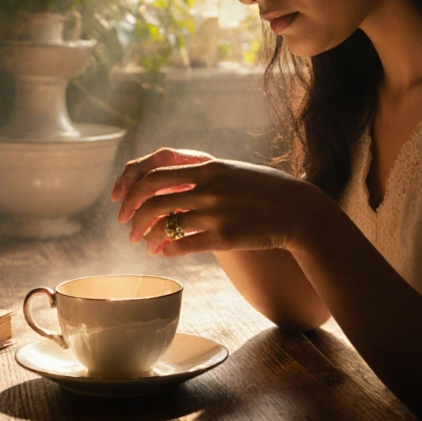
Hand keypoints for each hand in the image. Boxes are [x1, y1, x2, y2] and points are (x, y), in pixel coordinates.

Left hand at [111, 147, 333, 256]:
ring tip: (145, 245)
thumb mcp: (230, 171)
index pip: (154, 175)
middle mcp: (208, 188)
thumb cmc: (263, 190)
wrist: (297, 210)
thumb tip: (167, 182)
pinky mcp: (225, 237)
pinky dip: (167, 251)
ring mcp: (216, 213)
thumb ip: (201, 174)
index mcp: (207, 168)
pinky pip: (183, 245)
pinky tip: (165, 253)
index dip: (132, 191)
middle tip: (128, 230)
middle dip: (133, 218)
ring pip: (165, 227)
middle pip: (153, 202)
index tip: (124, 204)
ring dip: (148, 238)